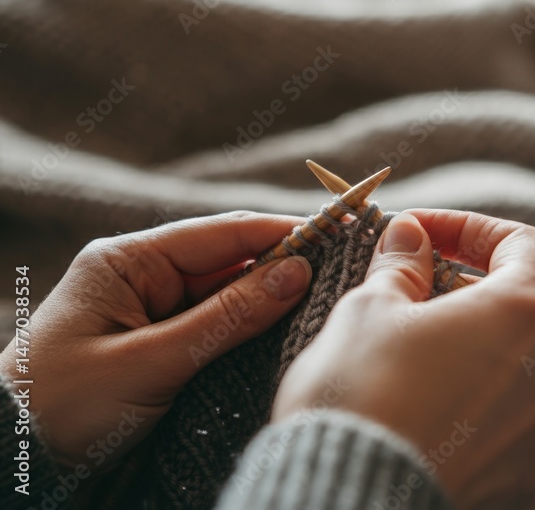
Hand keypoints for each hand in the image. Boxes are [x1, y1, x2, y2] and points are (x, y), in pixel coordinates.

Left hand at [0, 211, 312, 468]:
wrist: (17, 461)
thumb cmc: (65, 406)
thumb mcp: (150, 362)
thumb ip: (228, 317)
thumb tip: (297, 272)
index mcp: (128, 261)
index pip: (222, 233)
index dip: (282, 232)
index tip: (336, 234)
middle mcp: (143, 276)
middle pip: (230, 260)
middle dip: (283, 266)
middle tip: (343, 270)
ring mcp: (153, 309)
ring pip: (229, 293)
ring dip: (270, 299)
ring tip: (325, 301)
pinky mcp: (161, 341)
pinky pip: (217, 324)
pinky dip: (250, 328)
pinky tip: (285, 332)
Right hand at [272, 210, 534, 509]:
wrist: (351, 505)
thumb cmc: (360, 397)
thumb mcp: (368, 310)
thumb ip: (402, 265)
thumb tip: (411, 237)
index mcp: (524, 314)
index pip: (527, 245)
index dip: (475, 231)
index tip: (424, 236)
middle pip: (525, 313)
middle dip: (471, 298)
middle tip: (410, 302)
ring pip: (520, 375)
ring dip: (477, 360)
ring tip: (414, 370)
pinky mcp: (529, 483)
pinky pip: (511, 434)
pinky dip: (479, 419)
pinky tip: (430, 422)